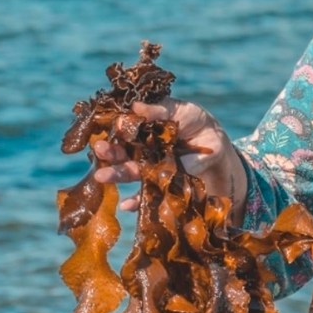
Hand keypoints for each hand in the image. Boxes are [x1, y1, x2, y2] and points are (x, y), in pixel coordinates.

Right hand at [92, 98, 246, 219]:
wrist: (213, 140)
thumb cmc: (192, 119)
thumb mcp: (178, 109)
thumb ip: (158, 110)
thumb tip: (135, 107)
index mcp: (141, 128)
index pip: (123, 129)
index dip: (117, 129)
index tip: (115, 126)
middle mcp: (140, 149)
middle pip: (121, 152)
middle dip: (110, 152)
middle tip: (99, 149)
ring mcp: (149, 167)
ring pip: (130, 172)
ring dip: (116, 174)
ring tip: (101, 176)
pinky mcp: (162, 182)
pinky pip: (148, 193)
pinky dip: (137, 200)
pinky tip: (126, 205)